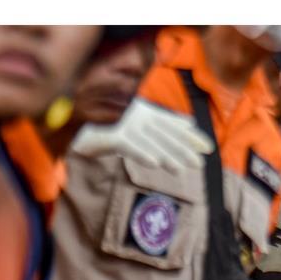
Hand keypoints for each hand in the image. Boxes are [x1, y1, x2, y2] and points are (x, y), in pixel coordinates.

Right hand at [71, 98, 214, 173]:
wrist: (72, 125)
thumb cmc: (107, 125)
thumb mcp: (137, 124)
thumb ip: (163, 121)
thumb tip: (190, 122)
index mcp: (143, 111)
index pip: (171, 124)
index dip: (189, 135)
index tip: (208, 148)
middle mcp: (135, 114)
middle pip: (163, 134)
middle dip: (182, 148)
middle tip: (200, 162)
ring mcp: (122, 123)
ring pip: (148, 141)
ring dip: (166, 154)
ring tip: (181, 168)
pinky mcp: (108, 133)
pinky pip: (127, 144)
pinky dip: (141, 152)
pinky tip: (154, 163)